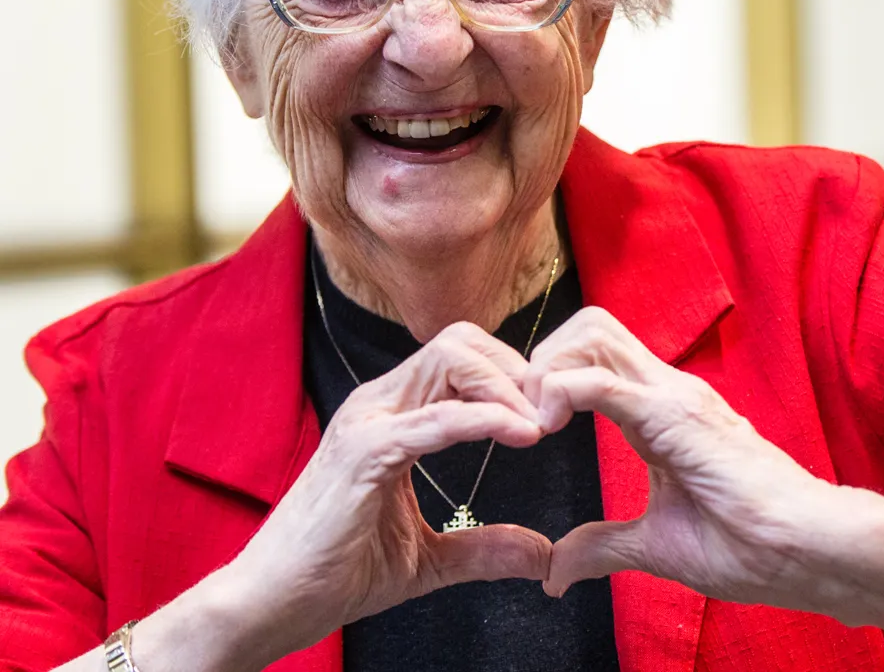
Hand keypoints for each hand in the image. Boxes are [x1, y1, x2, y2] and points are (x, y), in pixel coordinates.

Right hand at [228, 324, 551, 661]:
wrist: (272, 605)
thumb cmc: (339, 572)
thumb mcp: (428, 558)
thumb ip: (483, 547)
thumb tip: (541, 554)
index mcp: (392, 414)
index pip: (459, 357)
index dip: (508, 376)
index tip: (543, 415)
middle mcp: (379, 403)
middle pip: (460, 342)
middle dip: (514, 369)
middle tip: (548, 413)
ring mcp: (367, 421)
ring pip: (449, 359)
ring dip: (505, 386)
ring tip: (538, 425)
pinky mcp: (362, 452)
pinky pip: (434, 418)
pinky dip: (482, 419)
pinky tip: (517, 434)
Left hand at [523, 307, 840, 608]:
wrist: (809, 553)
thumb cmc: (750, 544)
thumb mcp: (656, 544)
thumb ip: (603, 546)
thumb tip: (556, 570)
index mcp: (658, 409)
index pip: (595, 353)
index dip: (551, 373)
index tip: (530, 423)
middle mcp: (664, 388)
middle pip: (589, 326)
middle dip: (544, 357)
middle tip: (527, 412)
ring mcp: (671, 395)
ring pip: (592, 335)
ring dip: (549, 367)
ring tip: (537, 420)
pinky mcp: (674, 415)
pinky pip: (602, 381)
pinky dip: (561, 391)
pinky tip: (548, 428)